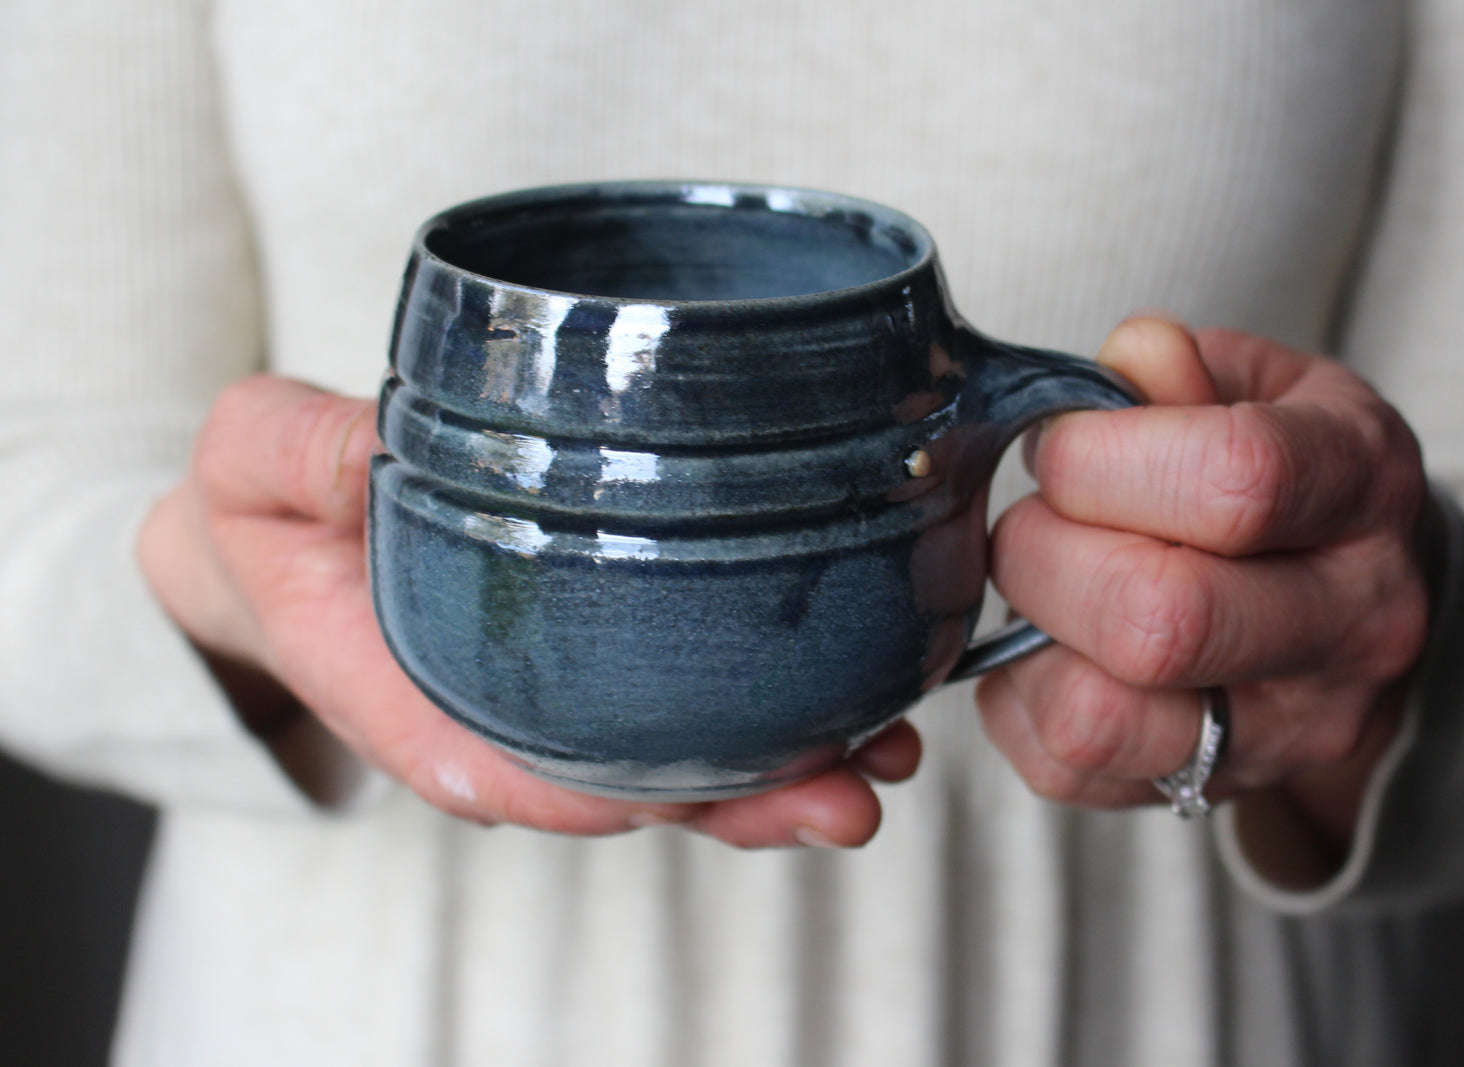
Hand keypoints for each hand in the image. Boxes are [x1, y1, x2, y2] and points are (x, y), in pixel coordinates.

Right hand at [138, 375, 918, 846]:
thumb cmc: (273, 505)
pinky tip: (872, 701)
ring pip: (678, 759)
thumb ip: (296, 459)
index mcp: (403, 691)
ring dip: (786, 771)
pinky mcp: (610, 657)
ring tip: (885, 761)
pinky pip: (696, 704)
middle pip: (619, 785)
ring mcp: (563, 696)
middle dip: (731, 801)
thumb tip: (371, 447)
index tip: (662, 799)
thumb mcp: (254, 462)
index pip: (490, 764)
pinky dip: (785, 711)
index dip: (579, 791)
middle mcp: (500, 715)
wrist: (297, 522)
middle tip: (840, 796)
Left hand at [977, 317, 1432, 869]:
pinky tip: (1051, 644)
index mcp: (1363, 488)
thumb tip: (1133, 359)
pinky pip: (1063, 767)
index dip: (1100, 459)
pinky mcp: (1213, 790)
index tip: (1064, 446)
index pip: (1235, 480)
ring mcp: (1289, 727)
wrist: (1359, 601)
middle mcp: (1350, 623)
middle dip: (1043, 555)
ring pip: (1096, 717)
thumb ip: (1184, 371)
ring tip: (1047, 584)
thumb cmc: (1286, 473)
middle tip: (1035, 520)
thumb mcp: (1261, 386)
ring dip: (1027, 638)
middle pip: (1157, 621)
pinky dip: (1019, 700)